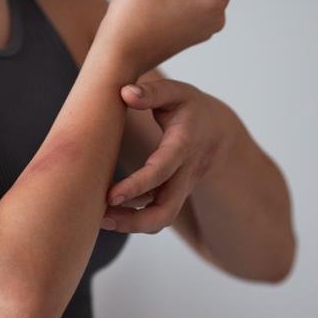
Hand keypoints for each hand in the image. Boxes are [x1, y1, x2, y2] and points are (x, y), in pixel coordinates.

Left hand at [100, 78, 237, 233]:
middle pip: (166, 210)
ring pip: (161, 219)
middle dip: (135, 221)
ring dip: (131, 225)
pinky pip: (155, 215)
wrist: (218, 132)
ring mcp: (180, 188)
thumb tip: (126, 93)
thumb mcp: (176, 92)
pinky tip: (107, 214)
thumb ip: (152, 92)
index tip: (110, 196)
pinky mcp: (172, 196)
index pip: (162, 171)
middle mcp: (185, 173)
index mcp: (183, 145)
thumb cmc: (190, 107)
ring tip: (99, 220)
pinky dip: (133, 219)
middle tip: (101, 218)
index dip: (137, 186)